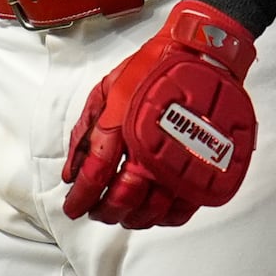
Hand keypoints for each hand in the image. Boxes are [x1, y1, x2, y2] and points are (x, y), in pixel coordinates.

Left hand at [61, 1, 258, 228]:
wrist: (202, 56)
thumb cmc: (154, 68)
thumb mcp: (106, 90)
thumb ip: (85, 132)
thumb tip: (70, 171)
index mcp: (123, 128)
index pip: (95, 177)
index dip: (80, 199)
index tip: (73, 207)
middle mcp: (152, 151)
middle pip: (122, 201)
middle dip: (104, 212)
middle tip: (96, 212)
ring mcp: (180, 163)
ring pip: (151, 212)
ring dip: (131, 219)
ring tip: (122, 214)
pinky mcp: (205, 169)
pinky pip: (182, 210)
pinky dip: (163, 218)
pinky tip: (153, 212)